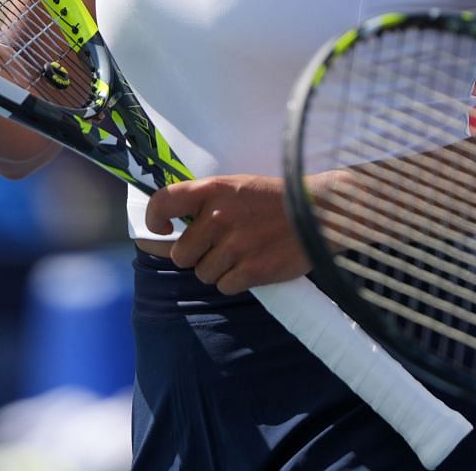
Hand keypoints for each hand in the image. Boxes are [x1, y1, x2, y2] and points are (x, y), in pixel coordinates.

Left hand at [144, 175, 311, 294]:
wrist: (320, 212)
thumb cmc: (275, 200)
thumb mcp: (237, 188)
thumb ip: (205, 204)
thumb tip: (170, 230)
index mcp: (212, 190)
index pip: (162, 203)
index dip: (154, 220)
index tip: (163, 230)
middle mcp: (218, 217)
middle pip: (181, 255)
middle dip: (196, 256)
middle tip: (220, 247)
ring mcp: (234, 245)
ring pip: (203, 274)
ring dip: (219, 269)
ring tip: (243, 253)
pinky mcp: (251, 270)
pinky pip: (225, 286)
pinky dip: (237, 281)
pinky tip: (254, 264)